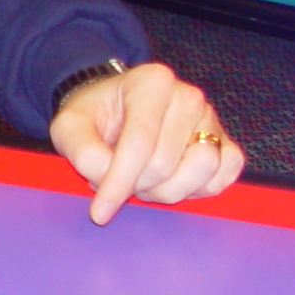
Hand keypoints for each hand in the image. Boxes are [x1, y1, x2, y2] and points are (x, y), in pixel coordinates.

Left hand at [50, 61, 245, 224]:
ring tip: (144, 180)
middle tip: (119, 180)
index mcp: (151, 82)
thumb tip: (107, 179)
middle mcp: (188, 96)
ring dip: (166, 190)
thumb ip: (82, 152)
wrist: (117, 109)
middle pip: (165, 164)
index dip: (118, 183)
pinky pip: (225, 175)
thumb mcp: (69, 127)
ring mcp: (211, 119)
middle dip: (136, 186)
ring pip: (200, 172)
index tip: (99, 212)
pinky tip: (172, 182)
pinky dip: (198, 189)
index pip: (139, 144)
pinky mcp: (225, 142)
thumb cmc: (94, 116)